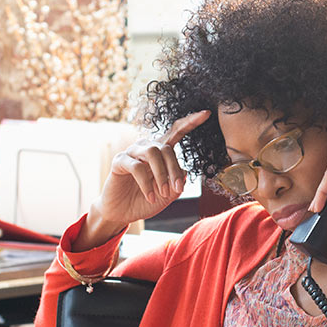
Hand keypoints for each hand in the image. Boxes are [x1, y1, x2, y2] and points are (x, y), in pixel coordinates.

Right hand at [83, 111, 211, 240]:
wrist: (122, 212)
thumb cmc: (145, 201)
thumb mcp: (168, 195)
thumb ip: (178, 183)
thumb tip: (185, 172)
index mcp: (160, 151)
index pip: (176, 132)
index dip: (190, 122)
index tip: (206, 114)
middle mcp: (146, 147)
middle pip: (166, 148)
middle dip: (174, 169)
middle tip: (177, 189)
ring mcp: (132, 152)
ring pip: (153, 153)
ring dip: (161, 174)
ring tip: (163, 193)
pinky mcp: (119, 161)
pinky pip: (137, 167)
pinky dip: (146, 184)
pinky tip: (150, 197)